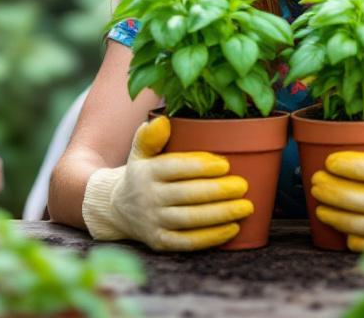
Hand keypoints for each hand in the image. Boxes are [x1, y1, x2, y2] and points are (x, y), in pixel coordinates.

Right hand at [82, 115, 252, 250]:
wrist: (118, 209)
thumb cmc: (142, 174)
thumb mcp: (140, 152)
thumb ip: (150, 136)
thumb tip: (162, 121)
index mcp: (146, 172)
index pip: (174, 168)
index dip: (201, 167)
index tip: (225, 165)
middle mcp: (147, 198)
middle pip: (186, 195)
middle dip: (218, 191)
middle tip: (243, 185)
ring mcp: (152, 222)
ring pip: (190, 219)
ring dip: (221, 214)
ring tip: (245, 206)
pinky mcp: (159, 242)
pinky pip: (188, 242)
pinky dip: (212, 237)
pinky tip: (233, 228)